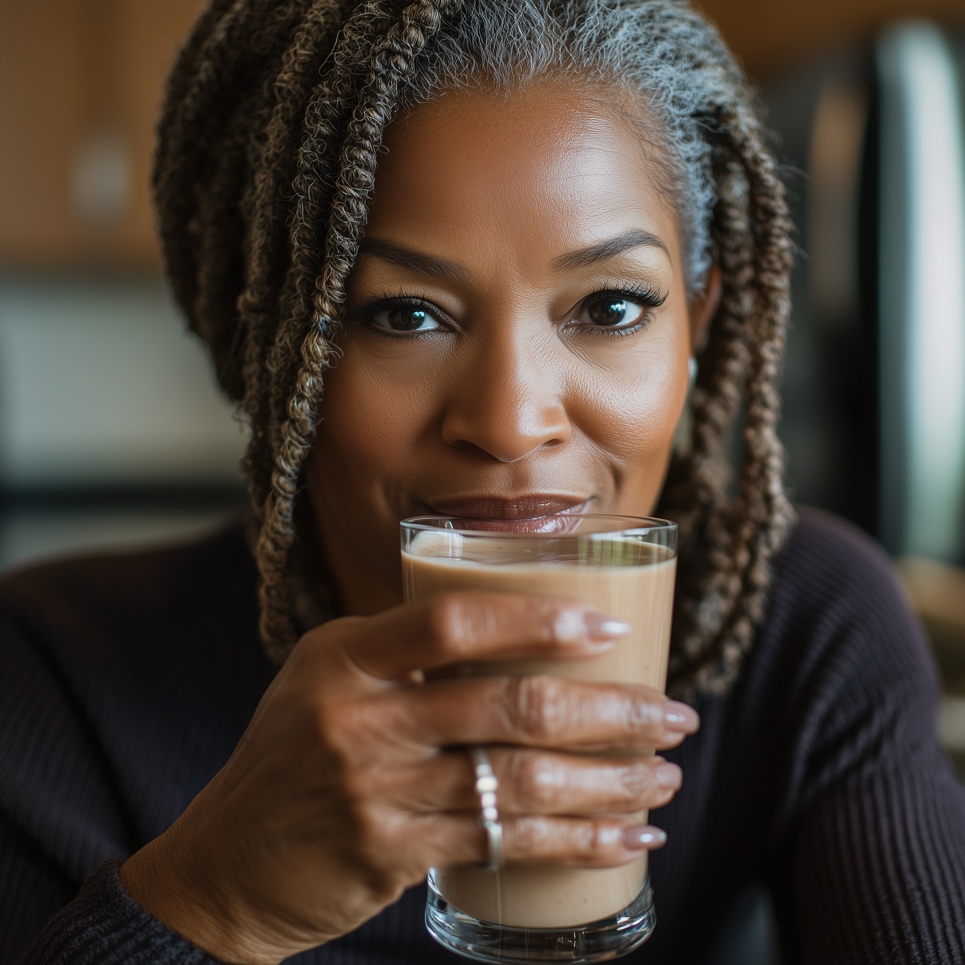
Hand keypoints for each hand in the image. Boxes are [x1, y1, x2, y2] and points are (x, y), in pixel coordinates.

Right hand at [120, 592, 698, 963]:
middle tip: (672, 715)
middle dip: (609, 711)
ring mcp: (375, 788)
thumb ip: (404, 656)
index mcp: (347, 656)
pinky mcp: (390, 853)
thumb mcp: (326, 679)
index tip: (610, 630)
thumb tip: (512, 633)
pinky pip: (503, 845)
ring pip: (519, 780)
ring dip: (608, 780)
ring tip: (664, 778)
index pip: (452, 621)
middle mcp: (360, 716)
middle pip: (509, 705)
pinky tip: (624, 838)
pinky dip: (575, 842)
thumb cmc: (293, 755)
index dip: (538, 622)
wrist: (224, 860)